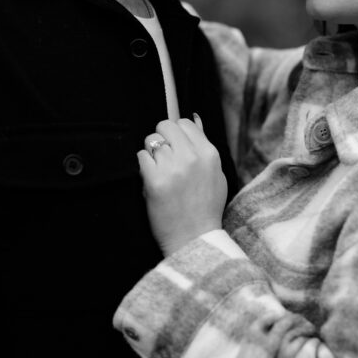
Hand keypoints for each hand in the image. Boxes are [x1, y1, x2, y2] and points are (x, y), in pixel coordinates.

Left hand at [139, 115, 227, 257]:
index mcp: (209, 154)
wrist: (194, 239)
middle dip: (162, 138)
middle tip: (163, 156)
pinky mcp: (155, 180)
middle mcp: (192, 157)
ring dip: (152, 154)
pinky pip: (141, 157)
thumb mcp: (216, 174)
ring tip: (158, 170)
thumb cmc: (205, 208)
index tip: (175, 145)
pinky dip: (143, 166)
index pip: (185, 123)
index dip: (177, 133)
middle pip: (165, 126)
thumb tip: (194, 118)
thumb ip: (204, 146)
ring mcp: (173, 168)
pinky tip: (151, 179)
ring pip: (151, 140)